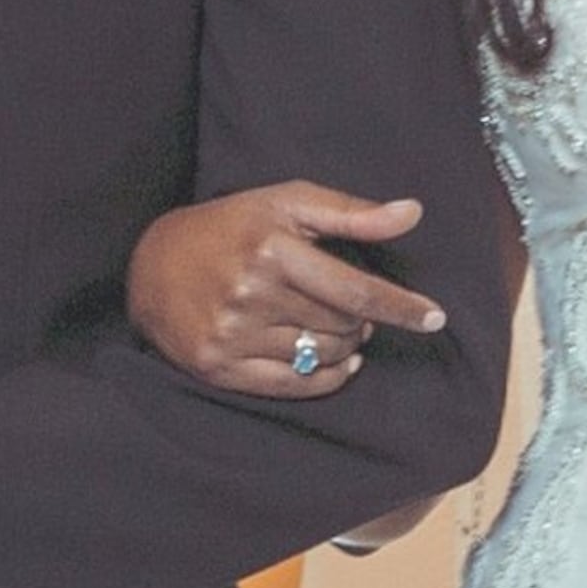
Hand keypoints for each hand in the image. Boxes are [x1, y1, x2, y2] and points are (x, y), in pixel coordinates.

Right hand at [129, 181, 448, 399]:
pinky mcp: (217, 367)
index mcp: (272, 249)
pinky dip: (327, 377)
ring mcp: (231, 335)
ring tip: (335, 325)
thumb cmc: (232, 226)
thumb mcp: (287, 202)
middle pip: (342, 325)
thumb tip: (413, 212)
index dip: (400, 306)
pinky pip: (294, 386)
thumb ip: (351, 212)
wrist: (151, 264)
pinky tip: (338, 363)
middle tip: (355, 307)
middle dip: (363, 319)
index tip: (435, 318)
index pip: (355, 288)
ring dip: (344, 345)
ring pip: (322, 356)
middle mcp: (250, 294)